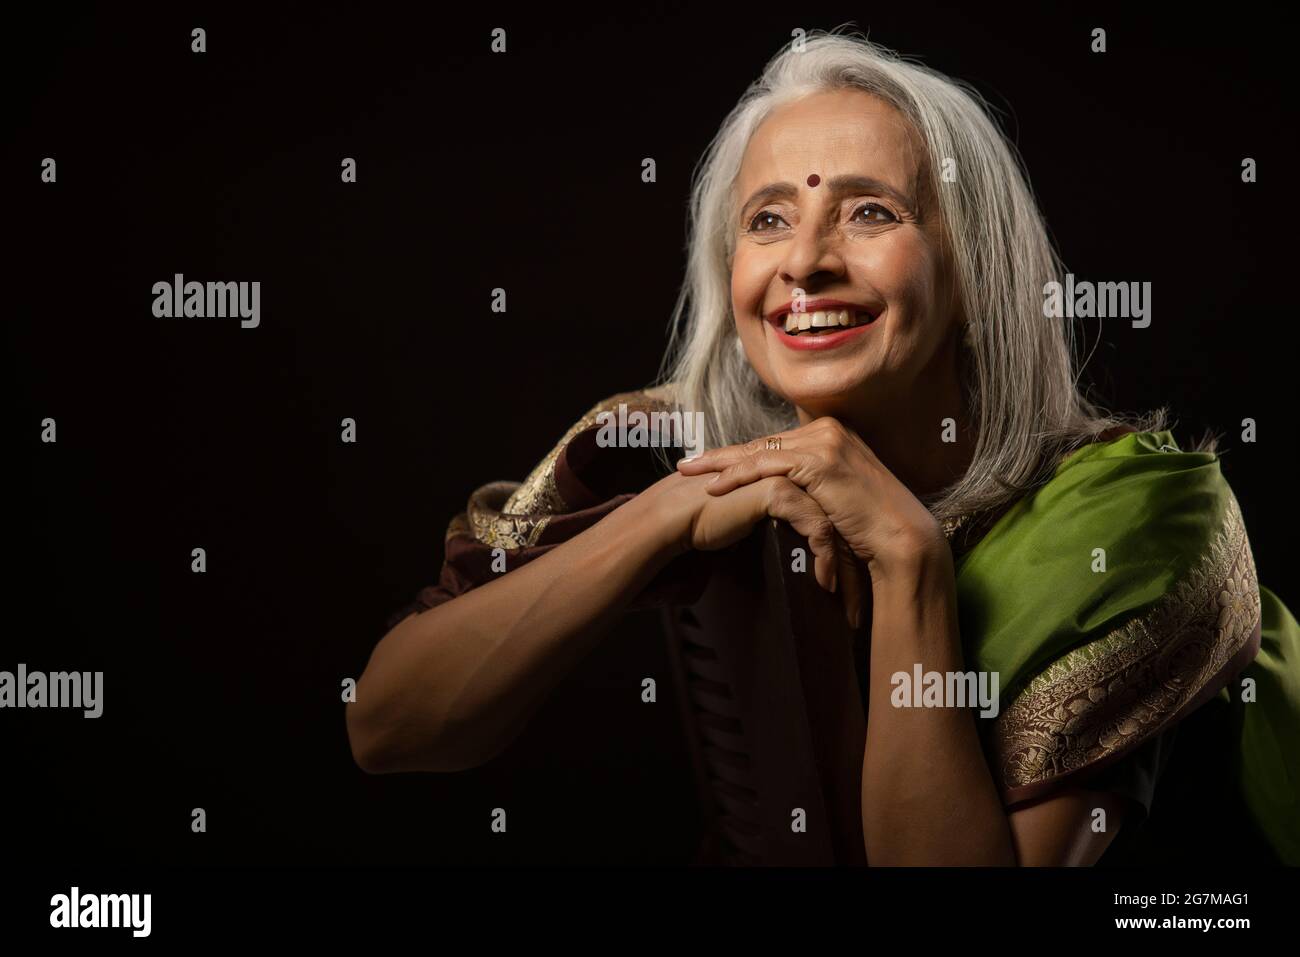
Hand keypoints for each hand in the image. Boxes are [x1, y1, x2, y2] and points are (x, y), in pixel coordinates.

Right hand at [644, 470, 855, 599]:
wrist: (677, 517)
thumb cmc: (709, 522)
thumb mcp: (754, 522)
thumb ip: (778, 526)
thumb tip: (801, 558)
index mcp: (790, 477)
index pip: (830, 514)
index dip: (842, 553)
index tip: (851, 590)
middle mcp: (793, 471)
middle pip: (838, 519)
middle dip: (851, 564)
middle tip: (856, 606)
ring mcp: (788, 477)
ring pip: (833, 524)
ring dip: (843, 568)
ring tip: (847, 604)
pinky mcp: (780, 490)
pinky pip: (817, 527)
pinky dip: (824, 558)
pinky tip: (824, 583)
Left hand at [675, 417, 944, 579]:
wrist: (900, 539)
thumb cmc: (869, 528)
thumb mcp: (834, 498)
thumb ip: (811, 487)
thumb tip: (781, 496)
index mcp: (831, 434)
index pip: (773, 443)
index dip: (738, 455)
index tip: (707, 466)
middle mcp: (827, 430)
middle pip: (761, 443)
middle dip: (720, 456)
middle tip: (686, 464)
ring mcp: (825, 442)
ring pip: (759, 450)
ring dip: (719, 464)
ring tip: (688, 474)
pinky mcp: (821, 461)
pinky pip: (768, 466)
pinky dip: (738, 476)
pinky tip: (714, 488)